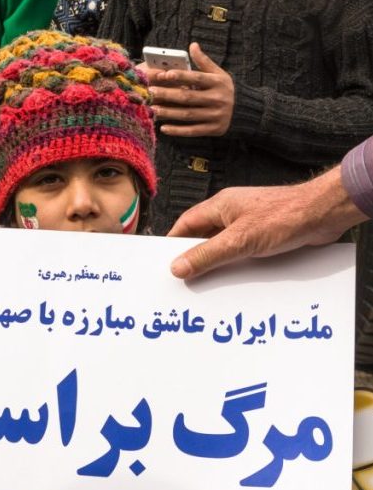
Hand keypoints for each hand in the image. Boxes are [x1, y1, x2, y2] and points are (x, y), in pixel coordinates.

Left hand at [143, 43, 233, 136]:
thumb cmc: (225, 89)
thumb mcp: (219, 73)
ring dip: (169, 113)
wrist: (244, 110)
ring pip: (188, 115)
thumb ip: (204, 62)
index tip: (165, 74)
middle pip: (188, 97)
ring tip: (153, 110)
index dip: (181, 76)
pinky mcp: (212, 129)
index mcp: (217, 83)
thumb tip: (192, 45)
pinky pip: (192, 131)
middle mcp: (217, 99)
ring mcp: (215, 115)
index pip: (197, 78)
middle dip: (168, 95)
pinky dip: (177, 130)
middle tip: (151, 93)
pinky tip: (163, 128)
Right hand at [167, 166, 367, 278]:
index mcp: (220, 206)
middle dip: (193, 256)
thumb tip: (178, 267)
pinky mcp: (263, 234)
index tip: (164, 261)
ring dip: (215, 261)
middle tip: (183, 277)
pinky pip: (241, 251)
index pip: (186, 224)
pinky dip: (234, 263)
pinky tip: (234, 278)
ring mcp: (248, 223)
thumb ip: (207, 254)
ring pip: (222, 245)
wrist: (325, 214)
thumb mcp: (239, 241)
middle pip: (202, 236)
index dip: (173, 243)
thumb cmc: (285, 216)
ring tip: (207, 283)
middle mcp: (232, 213)